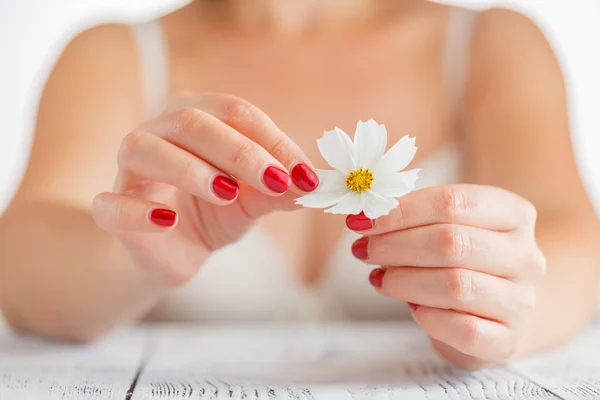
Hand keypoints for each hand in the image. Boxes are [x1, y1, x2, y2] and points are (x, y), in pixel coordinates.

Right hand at [92, 93, 318, 285]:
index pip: (237, 113)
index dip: (273, 141)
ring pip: (148, 149)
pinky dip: (139, 210)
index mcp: (199, 118)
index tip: (306, 175)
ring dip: (190, 170)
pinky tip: (167, 220)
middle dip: (240, 151)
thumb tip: (309, 184)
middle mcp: (160, 130)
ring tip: (227, 194)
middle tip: (277, 180)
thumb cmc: (213, 212)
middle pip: (193, 122)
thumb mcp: (252, 201)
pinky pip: (112, 203)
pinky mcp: (110, 207)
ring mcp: (130, 168)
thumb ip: (277, 190)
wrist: (171, 251)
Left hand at [346, 184, 545, 369]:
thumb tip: (365, 217)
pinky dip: (430, 318)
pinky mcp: (507, 340)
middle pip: (452, 242)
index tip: (363, 220)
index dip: (402, 211)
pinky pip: (465, 329)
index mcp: (514, 214)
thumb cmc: (464, 260)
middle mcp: (526, 256)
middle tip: (364, 250)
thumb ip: (412, 216)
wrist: (499, 309)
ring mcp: (521, 301)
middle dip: (396, 245)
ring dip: (404, 281)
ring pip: (457, 285)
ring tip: (379, 278)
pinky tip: (413, 309)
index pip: (453, 202)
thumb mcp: (446, 226)